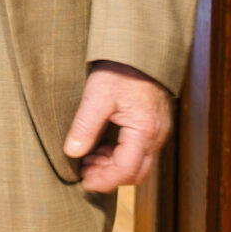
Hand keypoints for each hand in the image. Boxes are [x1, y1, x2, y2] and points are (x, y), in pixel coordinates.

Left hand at [64, 61, 173, 191]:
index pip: (126, 170)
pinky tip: (103, 147)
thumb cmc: (120, 69)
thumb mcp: (97, 95)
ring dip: (115, 168)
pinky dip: (122, 156)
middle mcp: (157, 135)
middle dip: (110, 178)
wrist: (139, 50)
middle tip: (85, 172)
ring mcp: (158, 131)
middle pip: (137, 173)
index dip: (104, 180)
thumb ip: (85, 126)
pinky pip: (141, 152)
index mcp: (145, 130)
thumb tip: (72, 152)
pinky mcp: (154, 126)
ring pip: (140, 164)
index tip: (84, 181)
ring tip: (90, 159)